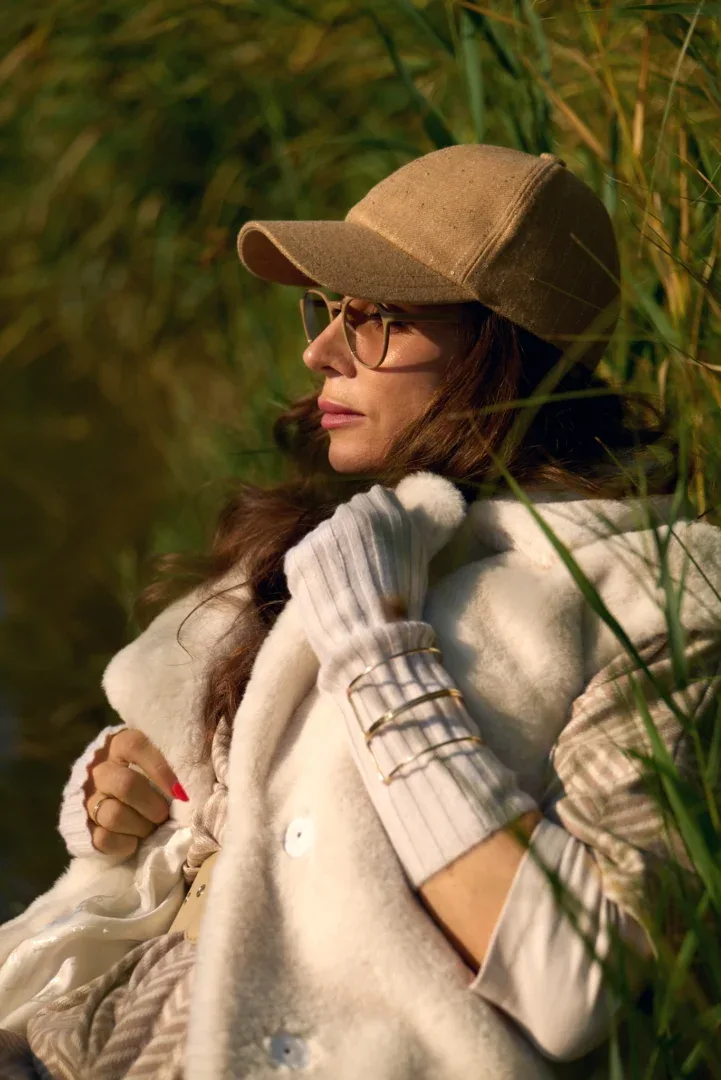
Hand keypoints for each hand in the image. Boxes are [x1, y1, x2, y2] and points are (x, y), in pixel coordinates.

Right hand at [85, 728, 182, 856]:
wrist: (119, 795)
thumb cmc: (153, 773)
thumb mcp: (165, 756)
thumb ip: (179, 755)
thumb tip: (199, 765)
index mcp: (120, 745)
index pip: (135, 746)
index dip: (159, 768)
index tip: (180, 791)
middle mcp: (102, 769)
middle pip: (125, 785)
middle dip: (152, 805)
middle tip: (164, 814)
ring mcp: (90, 799)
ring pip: (113, 815)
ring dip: (140, 827)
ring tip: (151, 828)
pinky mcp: (86, 827)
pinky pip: (102, 839)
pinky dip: (124, 844)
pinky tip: (135, 841)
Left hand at [284, 485, 427, 650]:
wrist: (372, 639)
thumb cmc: (404, 603)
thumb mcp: (417, 555)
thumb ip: (403, 525)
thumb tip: (390, 505)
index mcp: (383, 510)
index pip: (374, 499)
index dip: (376, 524)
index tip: (378, 545)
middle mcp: (348, 513)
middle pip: (347, 516)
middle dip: (352, 538)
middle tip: (360, 570)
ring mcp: (320, 533)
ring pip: (325, 537)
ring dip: (331, 554)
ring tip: (342, 586)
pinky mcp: (298, 555)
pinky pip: (304, 556)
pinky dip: (311, 572)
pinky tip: (326, 593)